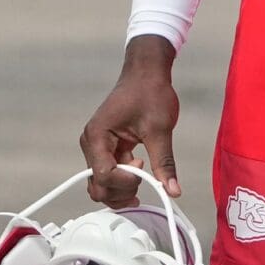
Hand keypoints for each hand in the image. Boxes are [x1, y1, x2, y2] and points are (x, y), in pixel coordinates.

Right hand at [81, 36, 184, 205]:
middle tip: (146, 181)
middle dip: (121, 191)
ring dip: (122, 189)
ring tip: (145, 177)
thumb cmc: (148, 91)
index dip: (126, 182)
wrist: (146, 73)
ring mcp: (97, 146)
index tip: (146, 174)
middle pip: (97, 185)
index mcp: (97, 135)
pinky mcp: (106, 148)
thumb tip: (172, 190)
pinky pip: (110, 173)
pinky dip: (124, 180)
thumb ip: (164, 162)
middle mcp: (91, 142)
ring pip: (101, 183)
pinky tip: (143, 173)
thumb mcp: (159, 129)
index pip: (104, 174)